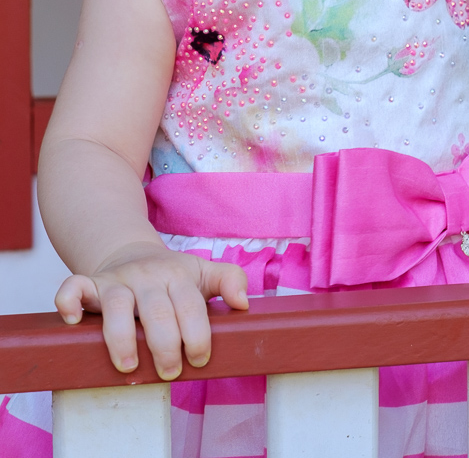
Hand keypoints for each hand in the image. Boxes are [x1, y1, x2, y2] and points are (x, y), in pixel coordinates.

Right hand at [55, 243, 248, 380]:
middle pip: (157, 311)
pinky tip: (72, 320)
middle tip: (169, 372)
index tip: (199, 359)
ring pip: (116, 306)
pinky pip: (73, 287)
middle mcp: (147, 276)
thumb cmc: (172, 274)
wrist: (130, 251)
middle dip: (165, 346)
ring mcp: (117, 280)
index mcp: (177, 274)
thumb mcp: (203, 272)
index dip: (197, 334)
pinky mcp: (91, 283)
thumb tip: (244, 303)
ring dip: (121, 337)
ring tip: (130, 364)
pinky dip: (68, 300)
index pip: (190, 305)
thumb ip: (229, 280)